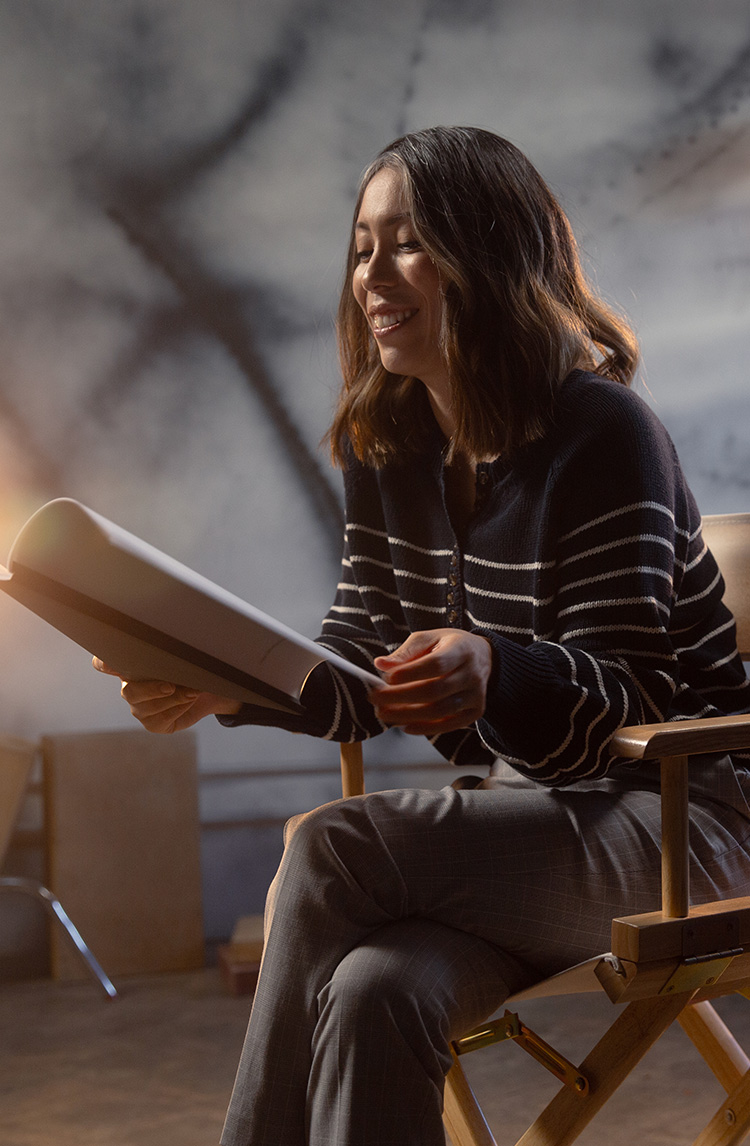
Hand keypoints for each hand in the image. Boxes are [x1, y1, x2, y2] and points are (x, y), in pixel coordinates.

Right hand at [92, 657, 241, 733]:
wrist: (204, 692)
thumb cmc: (187, 669)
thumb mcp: (179, 657)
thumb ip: (168, 651)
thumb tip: (175, 644)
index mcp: (130, 668)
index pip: (104, 665)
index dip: (103, 663)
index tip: (108, 658)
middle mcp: (130, 689)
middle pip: (129, 692)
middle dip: (151, 689)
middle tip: (171, 686)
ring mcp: (140, 709)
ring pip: (149, 707)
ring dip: (175, 698)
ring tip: (193, 691)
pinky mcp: (153, 724)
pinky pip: (162, 719)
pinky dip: (179, 708)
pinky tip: (189, 700)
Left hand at [369, 629, 492, 734]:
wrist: (482, 657)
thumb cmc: (449, 646)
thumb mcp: (428, 639)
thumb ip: (405, 652)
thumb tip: (381, 665)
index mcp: (461, 649)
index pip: (436, 664)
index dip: (409, 673)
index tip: (386, 678)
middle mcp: (472, 673)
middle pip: (435, 690)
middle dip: (401, 697)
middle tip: (376, 699)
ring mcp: (476, 695)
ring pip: (440, 711)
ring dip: (408, 715)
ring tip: (385, 714)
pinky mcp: (475, 712)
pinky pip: (448, 725)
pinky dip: (424, 728)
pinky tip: (405, 726)